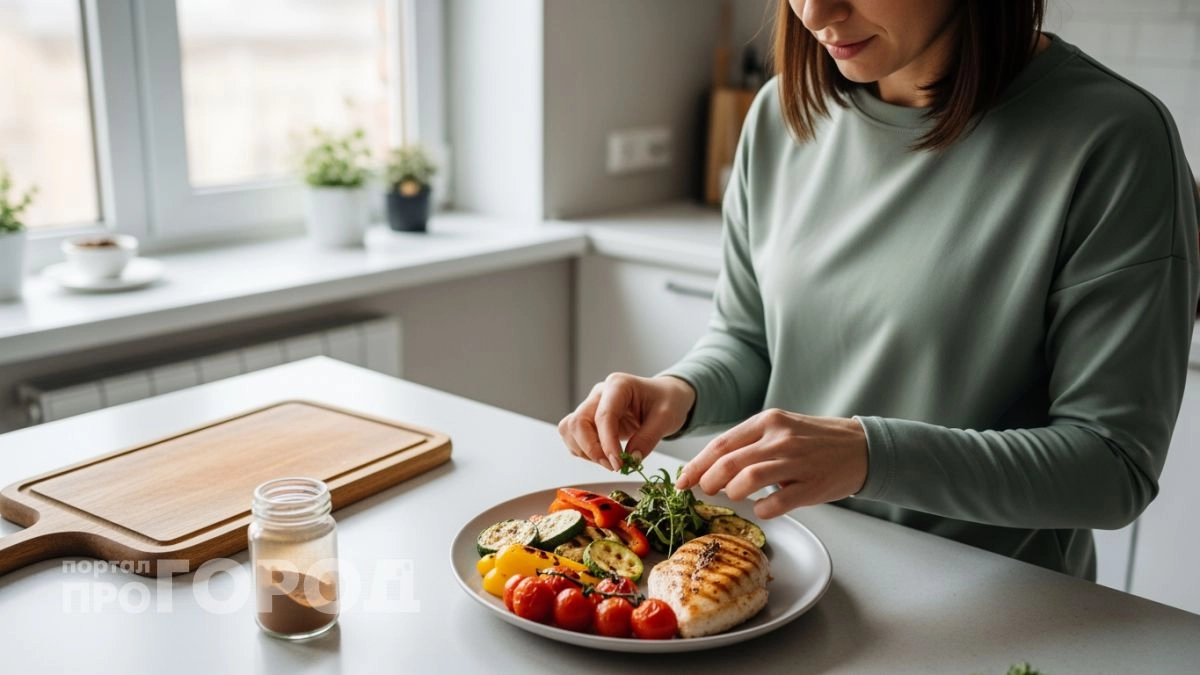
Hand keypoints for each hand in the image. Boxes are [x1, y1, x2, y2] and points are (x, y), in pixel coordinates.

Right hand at [558, 373, 695, 470]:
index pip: (604, 416)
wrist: (665, 397)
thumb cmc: (667, 401)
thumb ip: (648, 438)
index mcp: (618, 385)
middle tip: (614, 466)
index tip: (618, 464)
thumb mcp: (667, 418)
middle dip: (592, 449)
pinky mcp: (588, 420)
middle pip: (578, 422)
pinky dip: (584, 452)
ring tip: (611, 461)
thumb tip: (630, 459)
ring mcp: (591, 405)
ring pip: (570, 430)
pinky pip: (573, 437)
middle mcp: (599, 393)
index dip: (607, 443)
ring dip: (586, 452)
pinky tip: (604, 456)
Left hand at [674, 409, 867, 518]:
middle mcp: (780, 438)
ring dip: (731, 493)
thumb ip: (750, 443)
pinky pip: (776, 502)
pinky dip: (761, 509)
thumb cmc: (814, 440)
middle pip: (728, 463)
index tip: (682, 481)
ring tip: (732, 496)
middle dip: (708, 481)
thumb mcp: (781, 428)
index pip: (721, 444)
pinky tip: (760, 508)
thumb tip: (711, 466)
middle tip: (705, 491)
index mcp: (768, 421)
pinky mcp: (811, 485)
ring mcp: (796, 461)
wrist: (861, 447)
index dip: (697, 465)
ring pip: (748, 480)